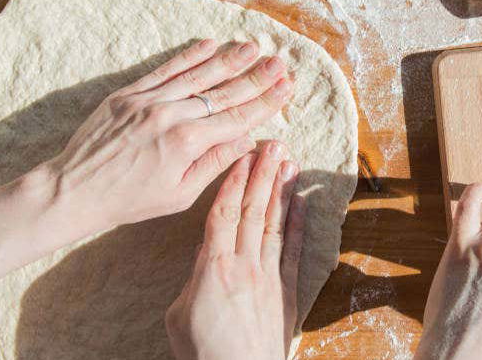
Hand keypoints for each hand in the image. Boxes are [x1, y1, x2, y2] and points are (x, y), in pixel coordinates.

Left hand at [36, 40, 292, 229]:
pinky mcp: (128, 93)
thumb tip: (248, 141)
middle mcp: (170, 115)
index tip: (286, 88)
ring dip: (228, 60)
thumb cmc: (129, 200)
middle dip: (255, 77)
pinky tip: (209, 44)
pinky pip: (165, 70)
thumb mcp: (180, 194)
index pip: (237, 118)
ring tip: (253, 47)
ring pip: (197, 75)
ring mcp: (148, 100)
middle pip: (223, 92)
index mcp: (187, 143)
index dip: (265, 102)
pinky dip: (188, 56)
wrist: (75, 189)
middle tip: (280, 63)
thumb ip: (215, 163)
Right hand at [165, 142, 305, 359]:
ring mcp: (269, 278)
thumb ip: (194, 277)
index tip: (241, 153)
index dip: (233, 180)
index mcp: (212, 268)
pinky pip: (293, 252)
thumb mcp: (180, 313)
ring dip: (281, 190)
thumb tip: (205, 251)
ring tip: (288, 161)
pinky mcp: (287, 294)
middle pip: (254, 210)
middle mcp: (244, 266)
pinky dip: (298, 224)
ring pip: (275, 224)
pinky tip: (301, 202)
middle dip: (263, 173)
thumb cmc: (202, 353)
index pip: (224, 212)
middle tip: (272, 143)